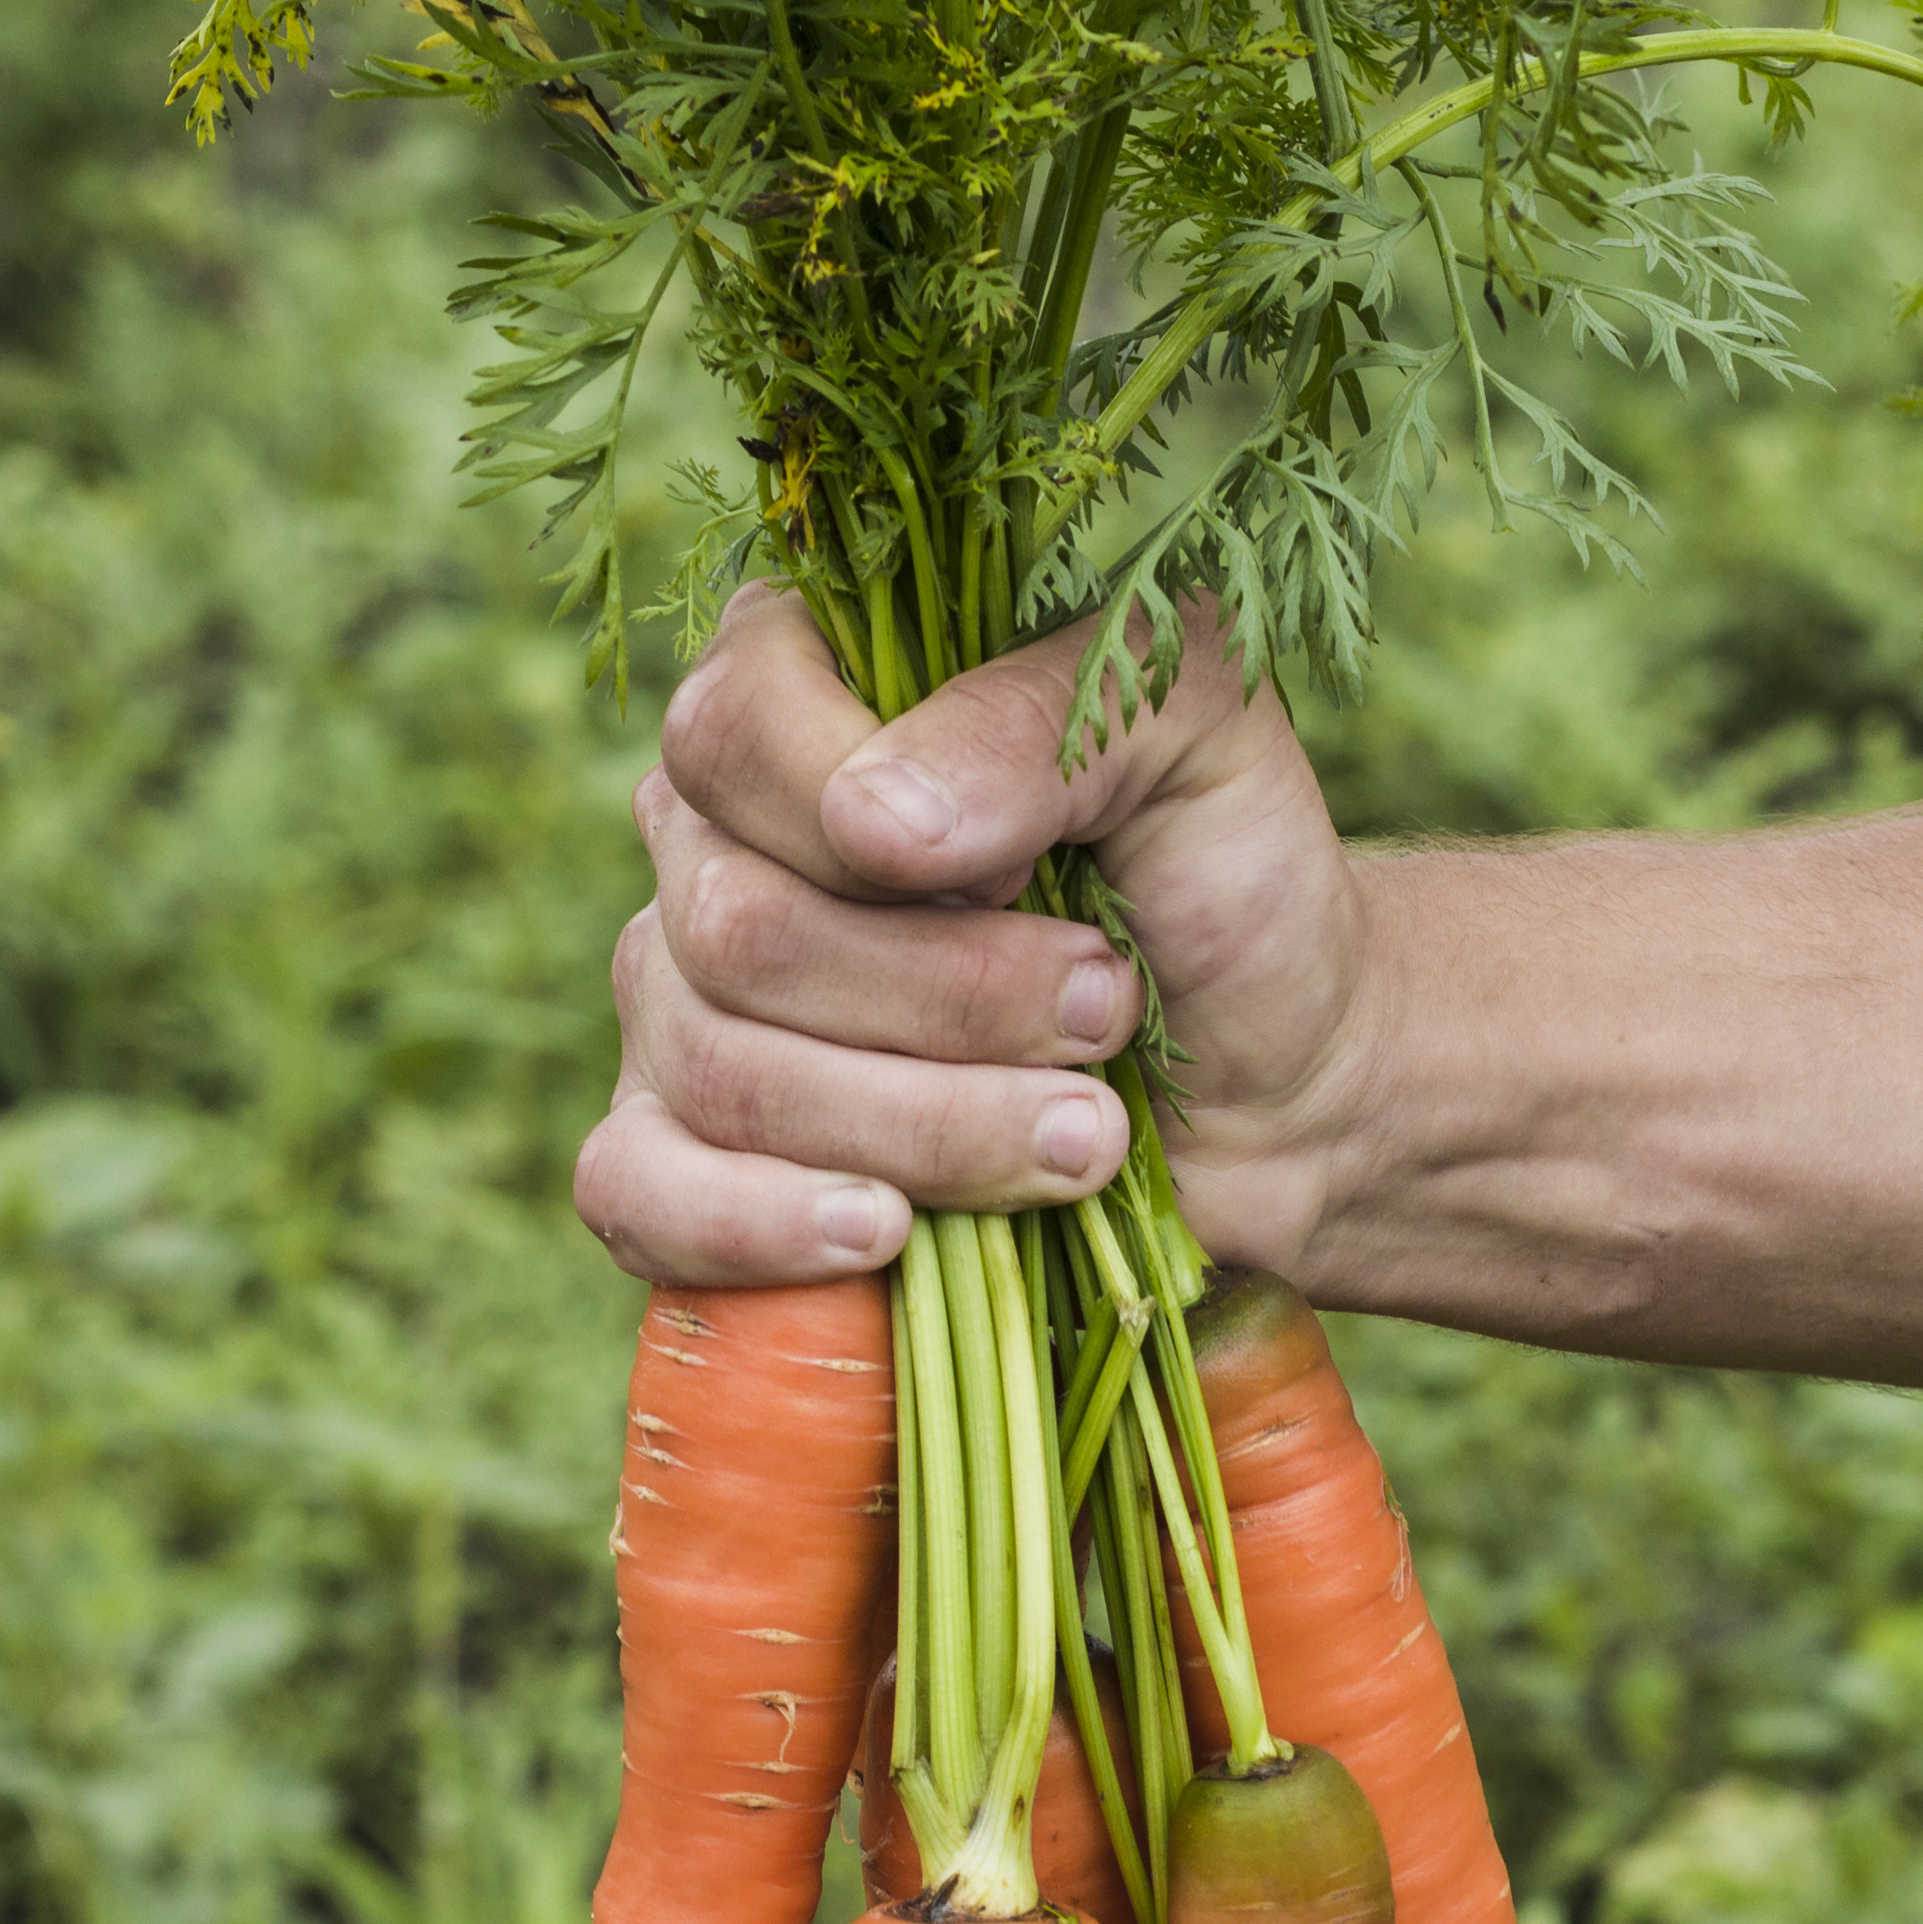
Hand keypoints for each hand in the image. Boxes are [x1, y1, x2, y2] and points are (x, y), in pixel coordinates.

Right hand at [581, 585, 1376, 1288]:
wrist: (1284, 1091)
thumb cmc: (1229, 885)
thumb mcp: (1190, 729)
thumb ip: (1041, 717)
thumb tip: (873, 828)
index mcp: (800, 689)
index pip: (734, 733)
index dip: (874, 832)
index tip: (1047, 877)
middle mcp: (711, 841)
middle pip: (736, 932)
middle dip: (949, 1001)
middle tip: (1105, 1014)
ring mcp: (679, 1005)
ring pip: (727, 1076)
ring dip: (933, 1125)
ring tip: (1090, 1135)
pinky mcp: (692, 1157)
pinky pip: (638, 1196)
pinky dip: (757, 1230)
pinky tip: (884, 1234)